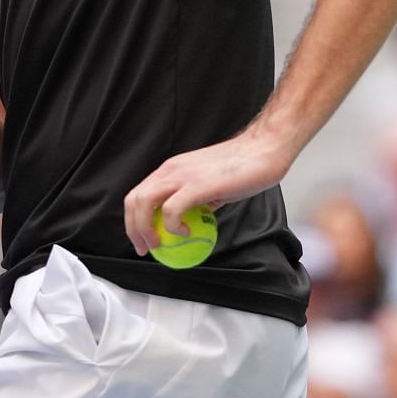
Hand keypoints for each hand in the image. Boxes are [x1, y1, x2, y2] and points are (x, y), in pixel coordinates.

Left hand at [122, 128, 293, 254]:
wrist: (263, 150)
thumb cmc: (243, 166)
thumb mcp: (211, 186)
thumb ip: (197, 201)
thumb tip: (190, 222)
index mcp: (172, 169)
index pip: (139, 193)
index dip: (134, 219)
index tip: (144, 239)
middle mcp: (171, 170)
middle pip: (134, 199)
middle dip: (133, 228)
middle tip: (146, 248)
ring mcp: (182, 176)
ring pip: (144, 202)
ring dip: (145, 229)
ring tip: (160, 244)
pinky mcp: (196, 185)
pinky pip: (172, 209)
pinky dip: (172, 226)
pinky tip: (185, 233)